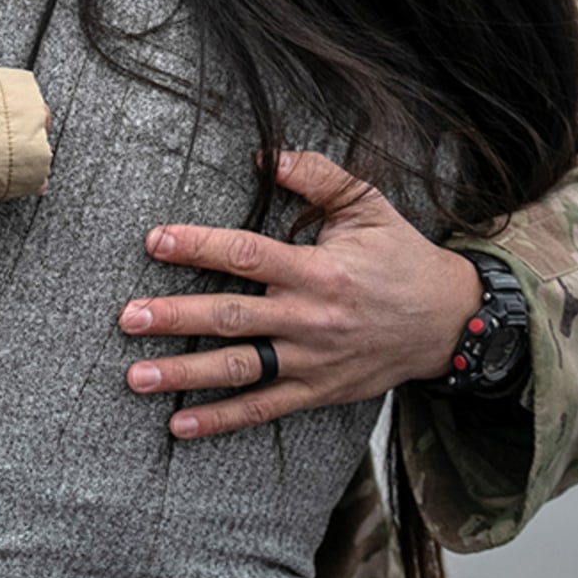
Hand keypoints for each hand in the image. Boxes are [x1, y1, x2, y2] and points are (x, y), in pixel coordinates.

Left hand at [116, 149, 481, 438]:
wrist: (450, 321)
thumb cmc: (400, 255)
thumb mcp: (367, 205)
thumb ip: (316, 175)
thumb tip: (265, 152)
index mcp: (318, 270)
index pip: (247, 255)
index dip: (198, 246)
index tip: (154, 240)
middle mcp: (311, 318)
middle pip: (233, 317)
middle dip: (176, 317)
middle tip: (127, 317)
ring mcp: (312, 361)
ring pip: (240, 369)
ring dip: (185, 374)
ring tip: (135, 376)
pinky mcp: (317, 392)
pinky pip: (263, 410)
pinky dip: (220, 420)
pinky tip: (177, 425)